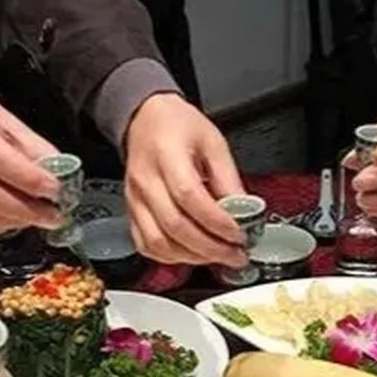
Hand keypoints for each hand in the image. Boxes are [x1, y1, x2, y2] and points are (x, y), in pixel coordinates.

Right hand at [124, 93, 245, 266]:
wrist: (145, 119)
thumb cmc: (177, 126)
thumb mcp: (213, 142)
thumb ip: (228, 178)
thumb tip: (245, 211)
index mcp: (167, 155)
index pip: (190, 197)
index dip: (217, 221)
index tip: (239, 233)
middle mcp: (146, 180)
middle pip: (175, 226)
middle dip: (210, 247)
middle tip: (235, 254)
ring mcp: (135, 199)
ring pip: (159, 242)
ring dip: (192, 256)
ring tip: (218, 256)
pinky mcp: (131, 212)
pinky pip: (146, 245)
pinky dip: (171, 257)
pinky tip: (192, 254)